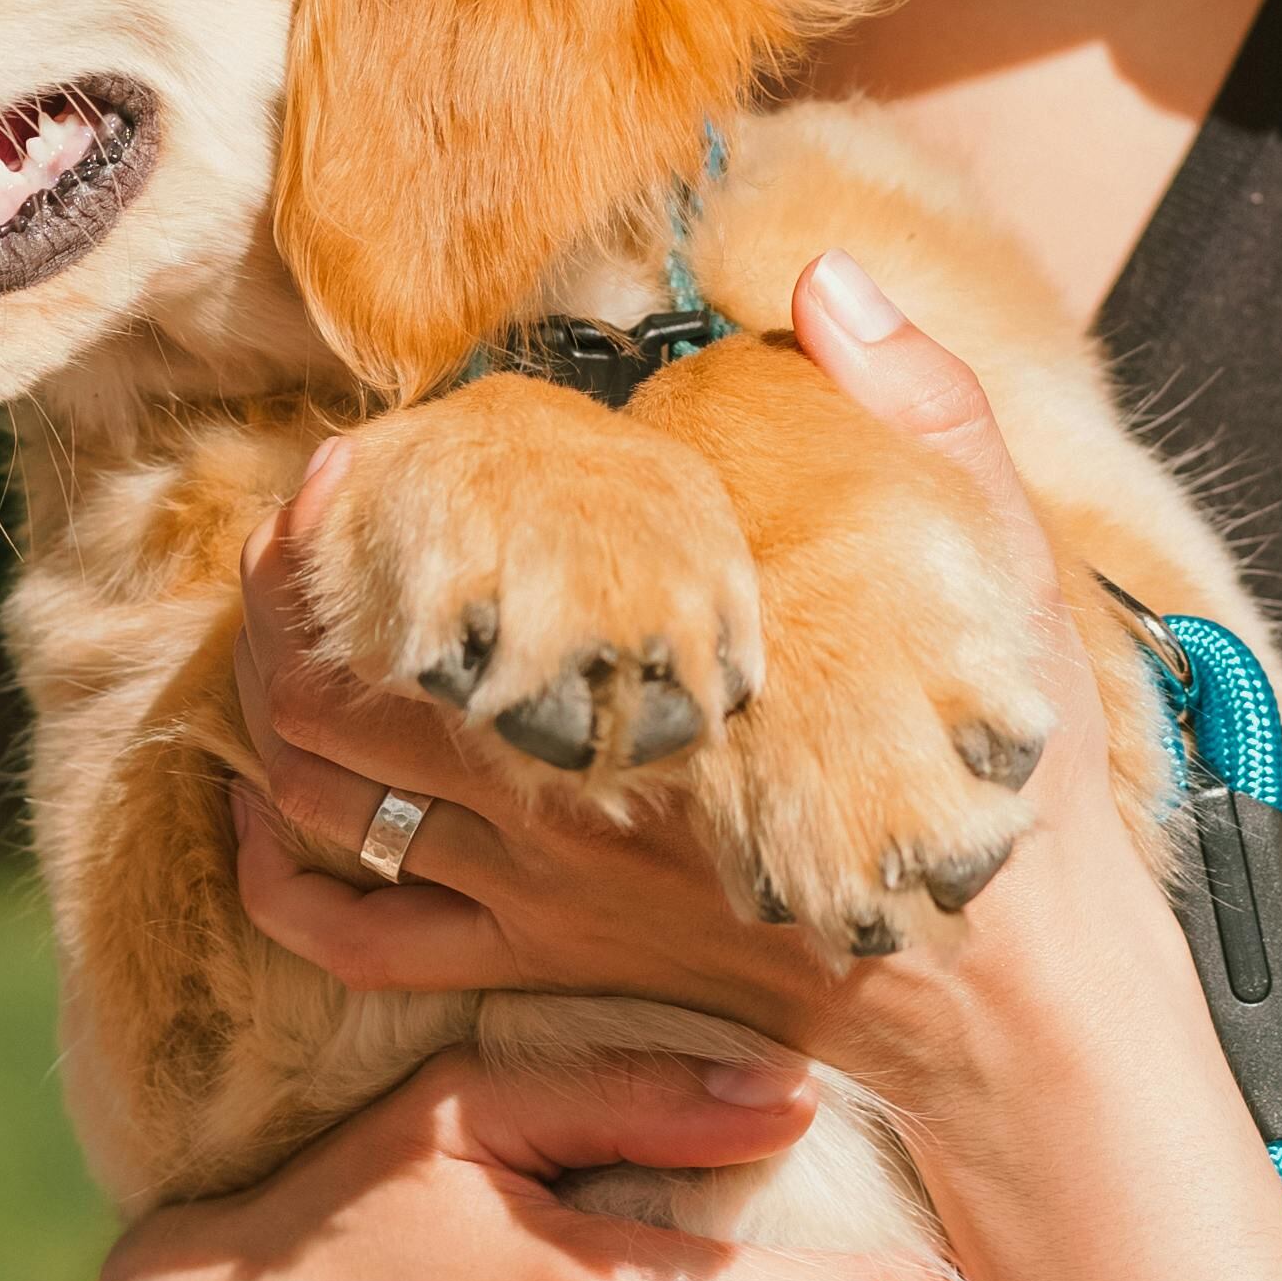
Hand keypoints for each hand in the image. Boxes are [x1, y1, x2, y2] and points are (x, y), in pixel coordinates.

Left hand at [227, 252, 1184, 1119]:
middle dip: (275, 605)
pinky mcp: (549, 965)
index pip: (434, 591)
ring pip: (322, 806)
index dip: (350, 521)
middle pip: (328, 697)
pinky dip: (283, 881)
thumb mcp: (1003, 567)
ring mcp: (539, 891)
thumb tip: (830, 282)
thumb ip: (924, 408)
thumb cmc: (1007, 780)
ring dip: (263, 714)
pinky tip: (265, 818)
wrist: (1018, 998)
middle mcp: (556, 793)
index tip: (343, 460)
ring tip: (267, 632)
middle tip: (286, 531)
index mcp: (641, 685)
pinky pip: (364, 946)